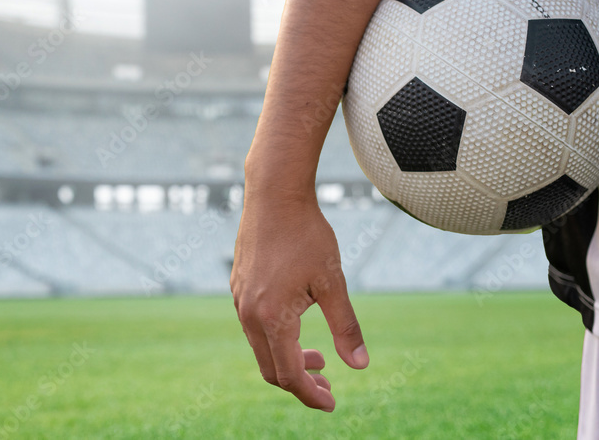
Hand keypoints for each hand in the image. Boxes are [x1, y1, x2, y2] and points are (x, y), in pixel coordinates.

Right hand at [231, 188, 367, 411]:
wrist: (274, 194)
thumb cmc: (307, 235)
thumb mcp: (333, 282)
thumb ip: (345, 327)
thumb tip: (360, 366)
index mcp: (272, 318)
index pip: (290, 375)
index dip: (311, 395)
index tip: (332, 403)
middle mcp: (249, 314)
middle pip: (271, 369)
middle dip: (300, 382)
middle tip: (328, 383)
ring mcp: (239, 300)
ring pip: (261, 348)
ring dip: (288, 359)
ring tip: (318, 357)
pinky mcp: (239, 287)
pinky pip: (253, 327)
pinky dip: (275, 339)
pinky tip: (297, 325)